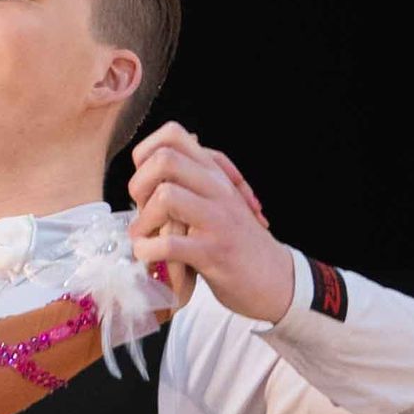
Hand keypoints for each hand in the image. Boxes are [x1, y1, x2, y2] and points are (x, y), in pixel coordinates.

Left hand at [126, 123, 294, 319]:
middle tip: (140, 212)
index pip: (173, 134)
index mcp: (215, 174)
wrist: (274, 279)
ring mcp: (217, 219)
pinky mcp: (214, 252)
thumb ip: (191, 182)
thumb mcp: (218, 201)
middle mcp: (217, 188)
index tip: (145, 184)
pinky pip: (170, 244)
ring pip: (166, 196)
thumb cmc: (236, 243)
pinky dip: (148, 251)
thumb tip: (152, 162)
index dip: (145, 154)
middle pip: (164, 159)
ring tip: (143, 238)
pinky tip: (148, 257)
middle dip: (138, 186)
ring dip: (143, 220)